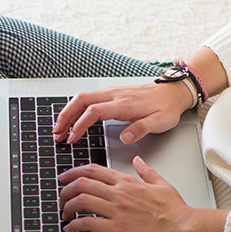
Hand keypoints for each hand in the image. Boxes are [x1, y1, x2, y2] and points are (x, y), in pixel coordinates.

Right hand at [54, 82, 192, 144]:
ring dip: (68, 112)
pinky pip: (88, 98)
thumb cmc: (166, 108)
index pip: (93, 112)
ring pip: (82, 98)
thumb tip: (125, 137)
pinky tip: (73, 118)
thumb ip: (141, 129)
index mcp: (124, 104)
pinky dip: (76, 108)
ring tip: (60, 128)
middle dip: (65, 116)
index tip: (72, 139)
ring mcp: (112, 93)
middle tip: (57, 133)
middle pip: (81, 100)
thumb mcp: (160, 122)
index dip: (79, 125)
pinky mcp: (112, 94)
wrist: (173, 92)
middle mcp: (114, 95)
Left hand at [58, 156, 226, 231]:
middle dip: (65, 189)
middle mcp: (119, 193)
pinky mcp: (117, 228)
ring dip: (67, 206)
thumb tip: (138, 160)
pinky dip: (74, 225)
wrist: (183, 227)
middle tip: (60, 196)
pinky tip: (71, 228)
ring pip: (81, 200)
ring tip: (64, 213)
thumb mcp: (161, 183)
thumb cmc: (175, 210)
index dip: (74, 172)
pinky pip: (88, 223)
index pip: (94, 170)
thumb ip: (146, 171)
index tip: (65, 177)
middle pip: (82, 183)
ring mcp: (117, 210)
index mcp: (127, 182)